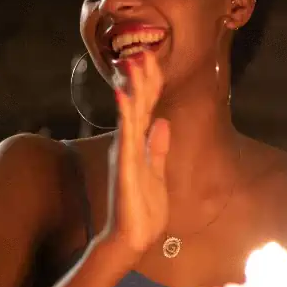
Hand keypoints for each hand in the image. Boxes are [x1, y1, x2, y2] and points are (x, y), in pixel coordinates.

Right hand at [104, 50, 169, 255]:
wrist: (133, 237)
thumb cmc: (144, 209)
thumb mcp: (157, 172)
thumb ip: (158, 147)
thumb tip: (163, 123)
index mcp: (139, 144)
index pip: (146, 107)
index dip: (150, 83)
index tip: (152, 59)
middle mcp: (130, 143)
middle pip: (138, 103)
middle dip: (141, 77)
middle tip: (143, 50)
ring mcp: (127, 152)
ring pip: (130, 112)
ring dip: (133, 86)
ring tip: (133, 60)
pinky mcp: (127, 163)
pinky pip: (127, 133)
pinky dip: (126, 113)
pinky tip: (123, 94)